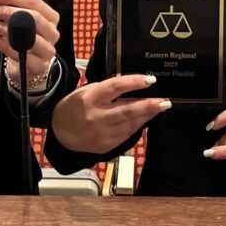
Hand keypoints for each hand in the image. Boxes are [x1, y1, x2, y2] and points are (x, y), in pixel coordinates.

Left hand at [0, 0, 60, 85]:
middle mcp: (53, 33)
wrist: (30, 66)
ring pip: (26, 35)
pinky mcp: (38, 65)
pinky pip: (17, 52)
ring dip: (4, 28)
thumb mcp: (24, 21)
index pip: (34, 2)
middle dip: (8, 12)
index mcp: (51, 18)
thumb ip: (14, 8)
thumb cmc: (26, 39)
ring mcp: (47, 51)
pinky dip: (1, 43)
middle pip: (33, 17)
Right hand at [52, 75, 169, 153]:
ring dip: (147, 116)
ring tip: (160, 107)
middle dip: (148, 105)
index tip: (150, 80)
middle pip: (127, 110)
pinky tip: (146, 118)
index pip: (115, 87)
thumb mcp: (85, 92)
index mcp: (90, 98)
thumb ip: (106, 89)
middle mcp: (96, 116)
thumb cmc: (74, 107)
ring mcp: (101, 133)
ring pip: (130, 124)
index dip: (134, 83)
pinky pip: (127, 134)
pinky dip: (138, 125)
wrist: (60, 133)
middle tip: (165, 101)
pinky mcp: (106, 145)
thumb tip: (132, 85)